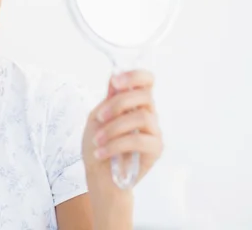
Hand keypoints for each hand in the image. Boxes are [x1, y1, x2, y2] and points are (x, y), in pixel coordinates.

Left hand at [82, 69, 162, 189]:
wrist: (98, 175)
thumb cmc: (98, 144)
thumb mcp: (96, 118)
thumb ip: (108, 101)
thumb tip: (114, 78)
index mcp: (134, 102)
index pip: (146, 80)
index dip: (134, 76)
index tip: (115, 82)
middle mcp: (148, 113)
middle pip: (145, 95)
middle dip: (118, 103)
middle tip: (99, 117)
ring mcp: (154, 131)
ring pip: (141, 117)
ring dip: (113, 128)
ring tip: (97, 141)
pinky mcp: (155, 149)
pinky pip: (139, 141)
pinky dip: (115, 145)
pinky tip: (101, 152)